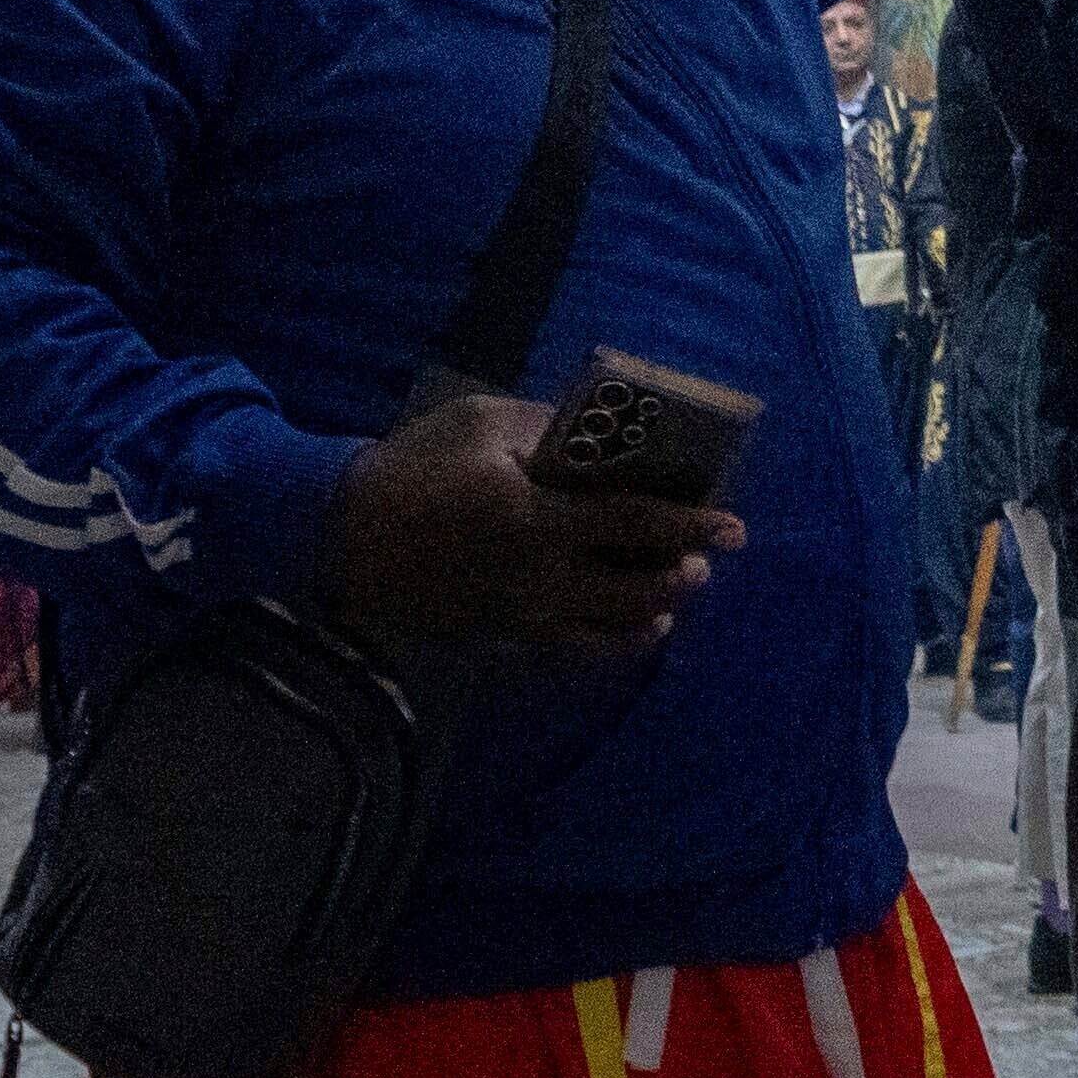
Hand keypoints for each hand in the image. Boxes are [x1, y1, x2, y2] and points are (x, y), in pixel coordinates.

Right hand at [306, 383, 739, 657]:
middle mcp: (536, 576)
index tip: (735, 527)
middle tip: (704, 561)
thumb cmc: (414, 465)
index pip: (634, 525)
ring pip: (610, 633)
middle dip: (680, 575)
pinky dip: (613, 646)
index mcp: (534, 515)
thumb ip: (549, 427)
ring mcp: (518, 618)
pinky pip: (572, 656)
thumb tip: (608, 436)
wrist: (343, 533)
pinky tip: (635, 628)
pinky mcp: (499, 643)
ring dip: (653, 612)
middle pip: (634, 588)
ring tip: (673, 594)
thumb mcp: (482, 421)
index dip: (690, 527)